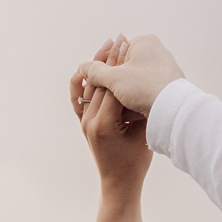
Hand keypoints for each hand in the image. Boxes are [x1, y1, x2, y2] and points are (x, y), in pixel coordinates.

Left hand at [72, 37, 150, 195]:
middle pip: (100, 82)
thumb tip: (145, 82)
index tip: (130, 45)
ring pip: (88, 86)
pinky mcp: (83, 123)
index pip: (113, 86)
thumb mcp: (144, 133)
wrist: (118, 183)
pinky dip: (81, 81)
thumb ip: (141, 109)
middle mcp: (89, 121)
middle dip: (110, 58)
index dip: (122, 64)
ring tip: (108, 45)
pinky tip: (87, 67)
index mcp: (104, 124)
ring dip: (98, 64)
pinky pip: (77, 97)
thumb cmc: (136, 162)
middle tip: (120, 37)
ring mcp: (83, 122)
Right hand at [74, 33, 182, 115]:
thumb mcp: (114, 78)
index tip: (99, 85)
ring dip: (126, 94)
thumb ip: (95, 71)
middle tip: (108, 98)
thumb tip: (83, 67)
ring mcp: (165, 69)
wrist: (173, 109)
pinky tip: (135, 112)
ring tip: (121, 107)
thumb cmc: (144, 87)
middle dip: (115, 84)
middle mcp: (157, 51)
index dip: (105, 70)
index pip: (115, 53)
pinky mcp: (169, 85)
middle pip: (125, 68)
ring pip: (135, 82)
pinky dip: (139, 100)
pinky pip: (148, 91)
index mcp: (144, 42)